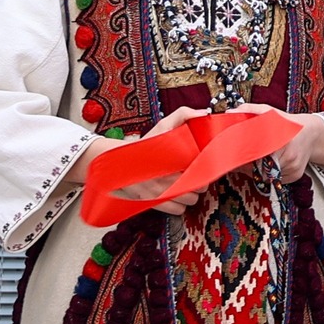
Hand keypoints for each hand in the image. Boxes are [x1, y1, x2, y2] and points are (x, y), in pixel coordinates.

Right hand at [64, 106, 204, 213]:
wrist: (117, 163)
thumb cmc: (146, 145)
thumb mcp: (163, 125)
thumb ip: (183, 115)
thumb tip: (203, 113)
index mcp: (171, 157)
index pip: (201, 167)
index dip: (206, 167)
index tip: (204, 164)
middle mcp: (165, 177)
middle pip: (199, 186)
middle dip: (200, 181)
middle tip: (195, 174)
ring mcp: (159, 192)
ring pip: (190, 200)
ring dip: (191, 194)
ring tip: (186, 185)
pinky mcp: (153, 203)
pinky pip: (178, 210)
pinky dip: (180, 205)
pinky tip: (176, 195)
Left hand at [232, 104, 323, 182]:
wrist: (312, 134)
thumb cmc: (288, 123)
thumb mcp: (270, 112)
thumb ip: (249, 110)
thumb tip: (230, 113)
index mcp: (282, 138)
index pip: (256, 152)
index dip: (242, 155)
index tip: (231, 155)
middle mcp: (289, 155)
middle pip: (259, 167)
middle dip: (246, 164)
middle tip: (239, 158)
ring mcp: (292, 167)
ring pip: (265, 175)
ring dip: (256, 169)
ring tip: (256, 157)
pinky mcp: (295, 175)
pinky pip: (274, 179)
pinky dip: (267, 173)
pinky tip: (268, 163)